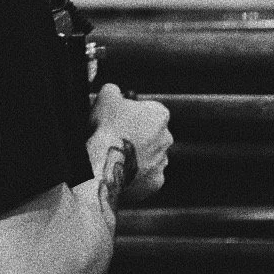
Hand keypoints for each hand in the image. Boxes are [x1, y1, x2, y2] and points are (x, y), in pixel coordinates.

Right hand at [87, 84, 170, 202]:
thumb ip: (114, 91)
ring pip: (151, 157)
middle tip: (116, 138)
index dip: (133, 113)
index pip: (150, 110)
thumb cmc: (108, 128)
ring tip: (116, 156)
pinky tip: (122, 171)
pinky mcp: (155, 182)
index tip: (119, 118)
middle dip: (138, 136)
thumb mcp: (106, 96)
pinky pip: (146, 177)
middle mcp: (167, 138)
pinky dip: (137, 175)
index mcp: (160, 115)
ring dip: (138, 156)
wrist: (106, 162)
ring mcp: (162, 162)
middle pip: (152, 134)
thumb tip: (114, 91)